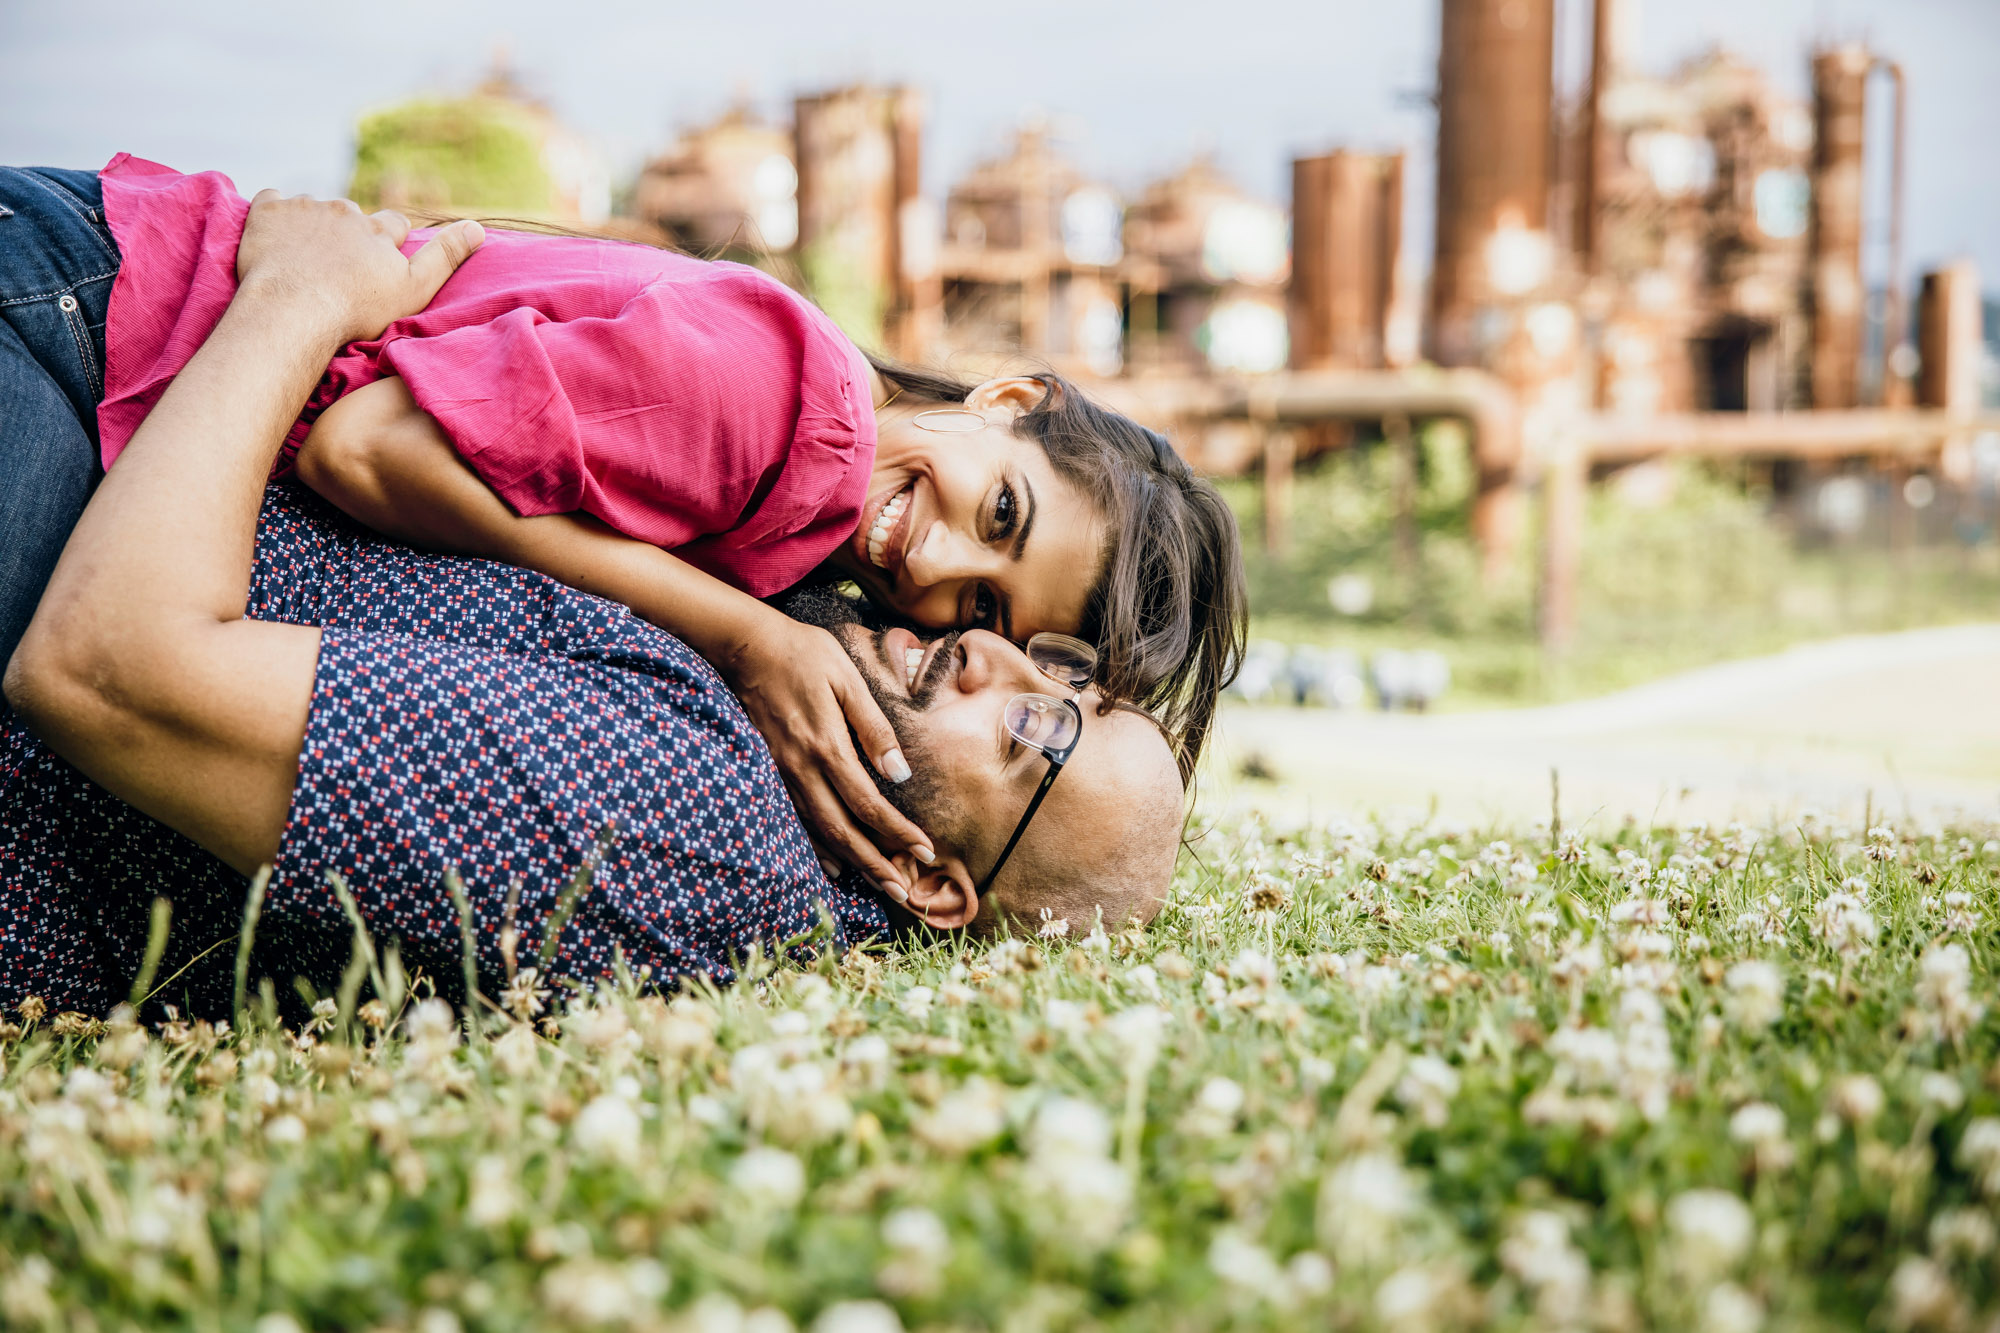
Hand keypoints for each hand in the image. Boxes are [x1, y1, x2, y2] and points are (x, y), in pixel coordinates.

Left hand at [234, 191, 483, 350]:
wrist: (294, 309)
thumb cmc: (357, 309)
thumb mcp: (414, 289)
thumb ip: (446, 257)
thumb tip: (479, 228)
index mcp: (379, 229)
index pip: (393, 224)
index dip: (387, 242)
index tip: (375, 264)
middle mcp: (346, 210)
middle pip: (350, 216)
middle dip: (346, 234)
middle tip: (334, 268)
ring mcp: (305, 207)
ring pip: (313, 209)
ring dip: (310, 226)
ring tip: (301, 260)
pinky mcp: (268, 210)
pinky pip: (271, 200)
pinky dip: (274, 216)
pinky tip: (274, 241)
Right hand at [725, 614, 933, 898]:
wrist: (745, 646)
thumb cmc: (803, 655)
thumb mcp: (847, 679)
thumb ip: (873, 728)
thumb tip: (899, 773)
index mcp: (827, 746)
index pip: (868, 804)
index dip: (898, 832)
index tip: (925, 850)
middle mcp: (802, 768)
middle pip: (842, 830)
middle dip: (875, 864)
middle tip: (903, 890)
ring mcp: (781, 774)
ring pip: (816, 831)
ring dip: (849, 861)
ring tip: (877, 882)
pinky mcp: (768, 772)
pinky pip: (794, 820)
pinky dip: (815, 847)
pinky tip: (833, 863)